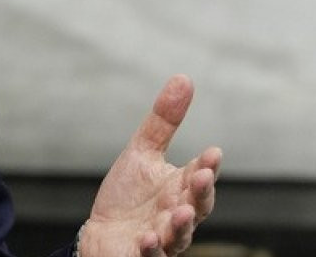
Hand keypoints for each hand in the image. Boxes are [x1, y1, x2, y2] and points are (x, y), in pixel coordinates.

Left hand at [80, 75, 222, 256]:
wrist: (103, 235)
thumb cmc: (128, 197)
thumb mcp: (141, 153)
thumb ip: (164, 121)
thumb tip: (184, 78)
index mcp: (180, 188)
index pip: (199, 176)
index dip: (206, 166)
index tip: (212, 152)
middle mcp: (177, 215)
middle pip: (197, 205)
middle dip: (201, 192)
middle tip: (202, 176)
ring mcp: (163, 239)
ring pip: (179, 235)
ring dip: (181, 224)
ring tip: (181, 211)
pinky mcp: (143, 256)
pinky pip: (151, 256)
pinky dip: (152, 249)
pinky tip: (147, 238)